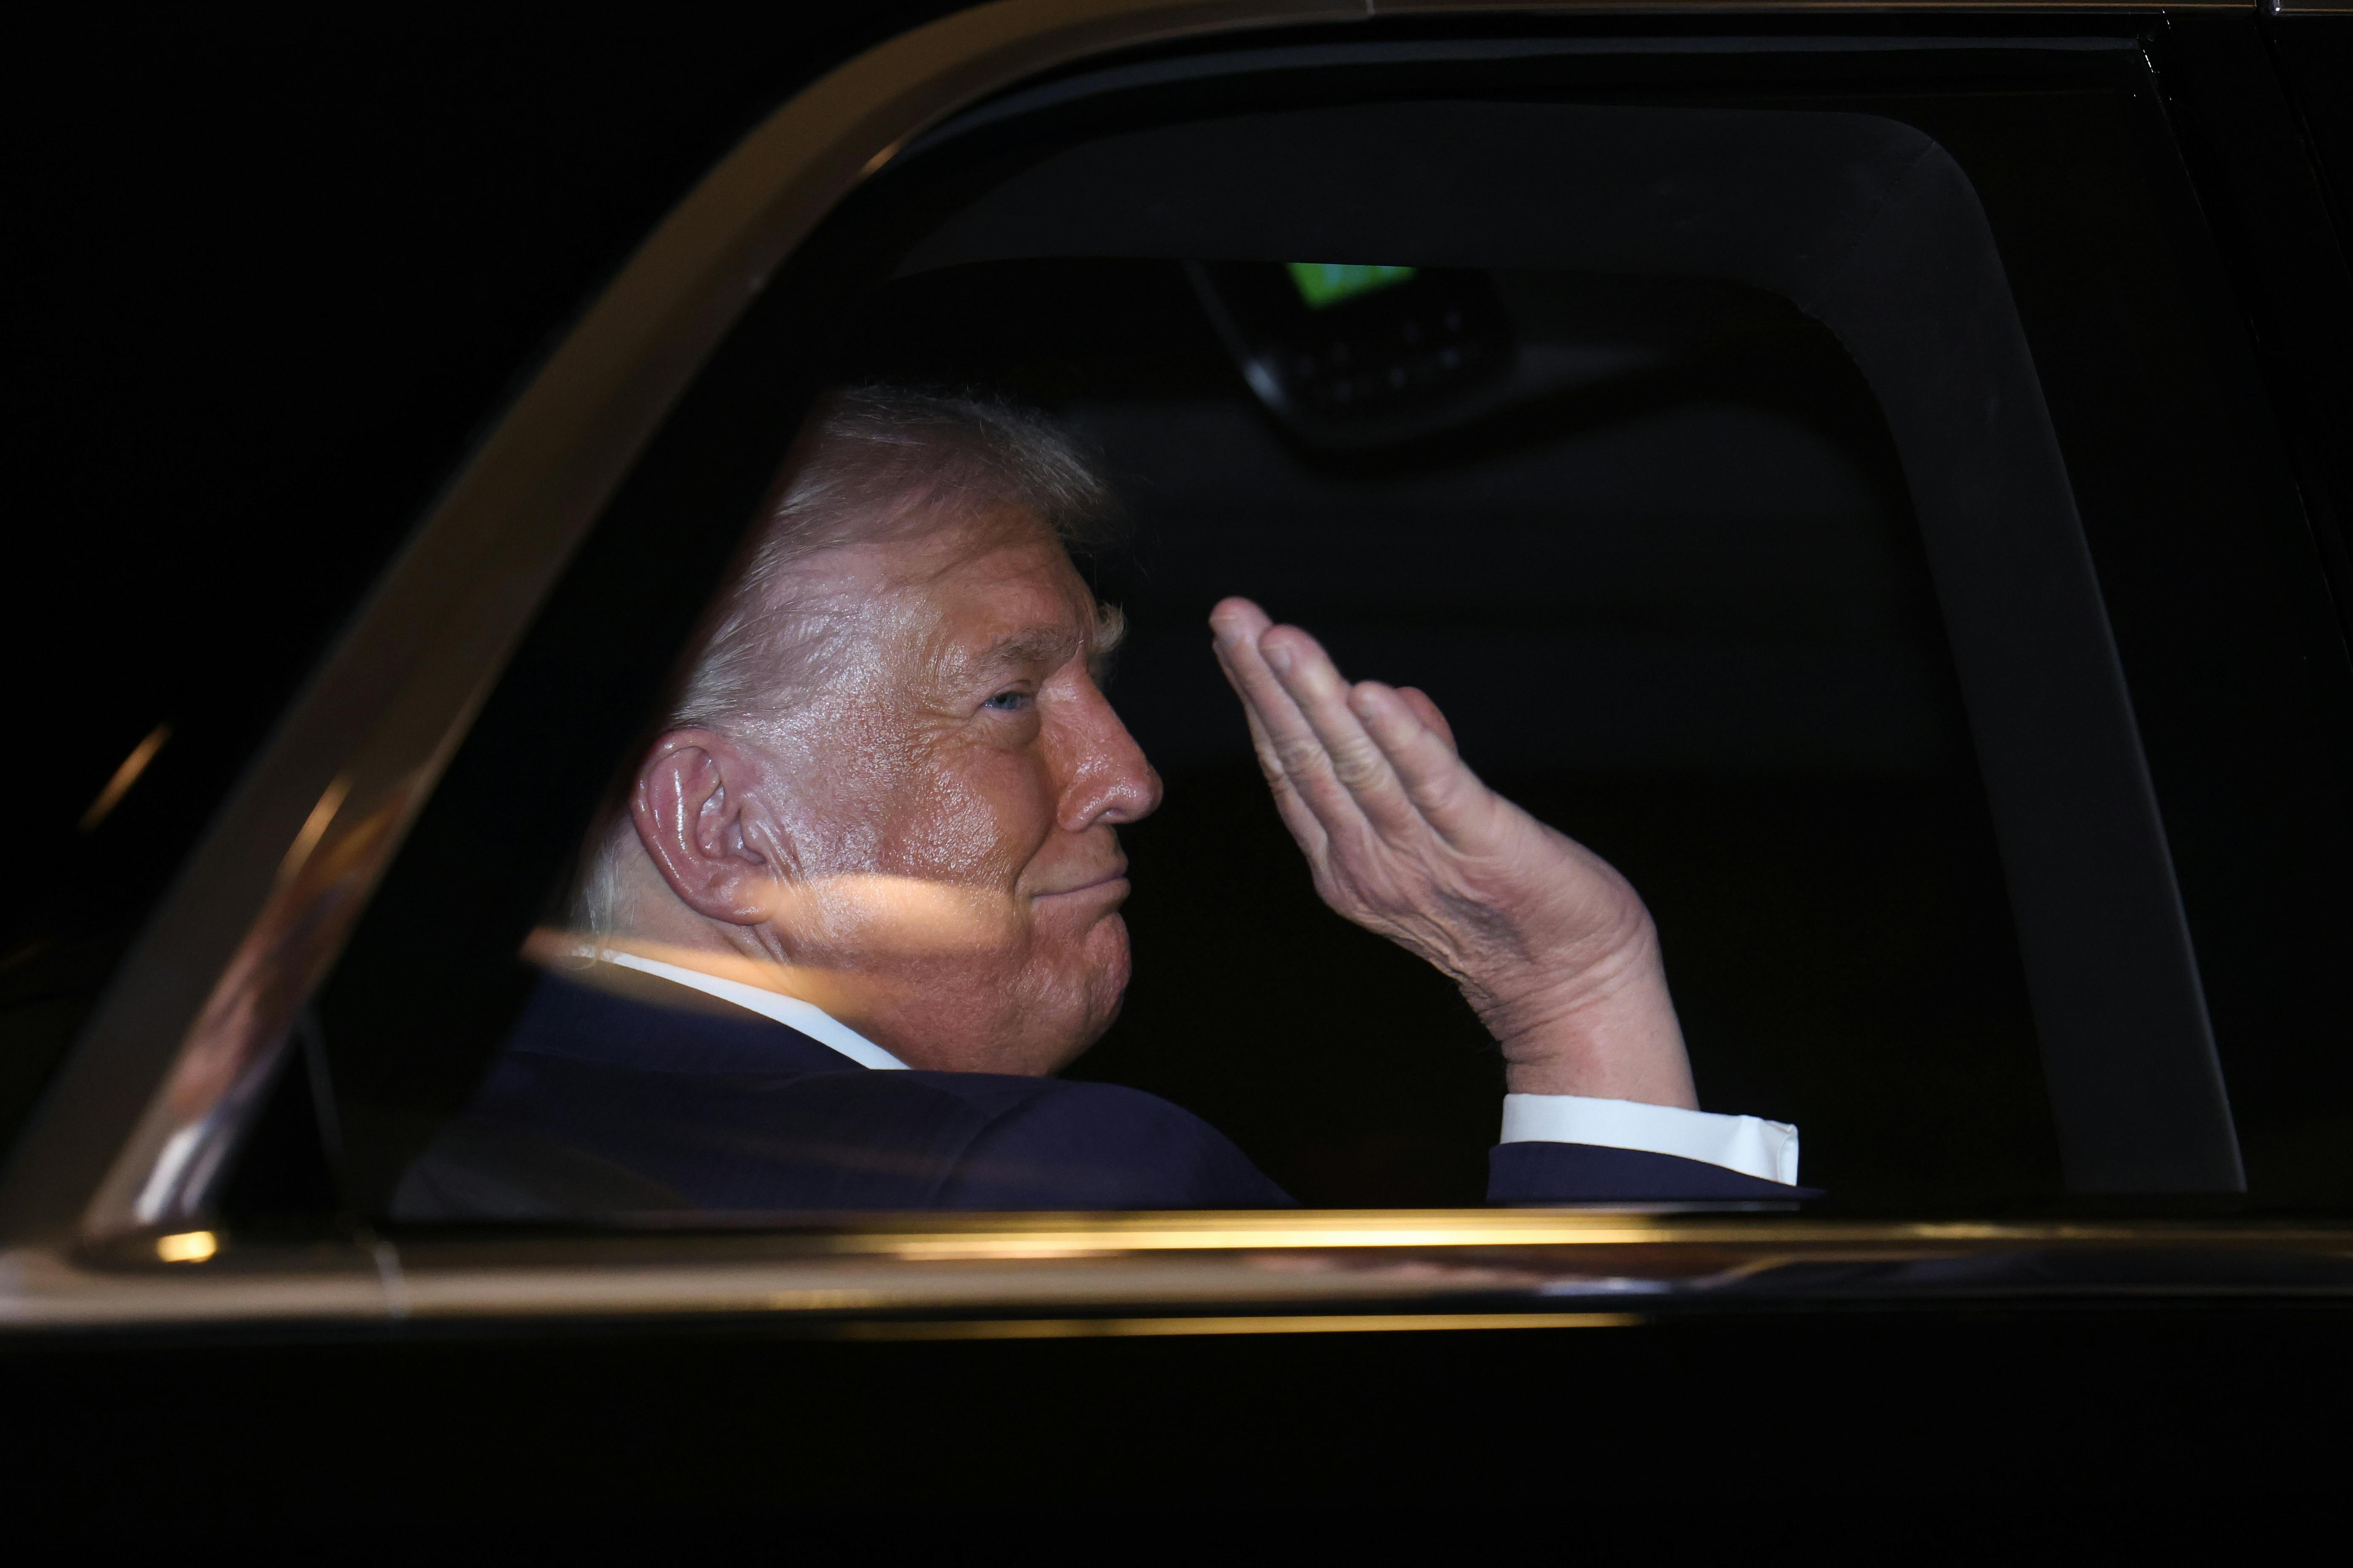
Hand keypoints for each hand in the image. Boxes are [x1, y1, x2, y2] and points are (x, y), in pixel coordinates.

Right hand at [1209, 597, 1696, 1106]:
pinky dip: (1402, 740)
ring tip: (1278, 640)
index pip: (1290, 766)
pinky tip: (1371, 694)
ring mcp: (1421, 859)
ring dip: (1313, 697)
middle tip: (1228, 615)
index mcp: (1346, 859)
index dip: (1258, 698)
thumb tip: (1386, 694)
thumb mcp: (1439, 832)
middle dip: (1262, 683)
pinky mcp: (1484, 850)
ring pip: (1353, 765)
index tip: (1232, 634)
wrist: (1574, 992)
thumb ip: (1414, 763)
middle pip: (1303, 758)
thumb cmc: (1509, 907)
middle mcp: (1368, 861)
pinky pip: (1433, 789)